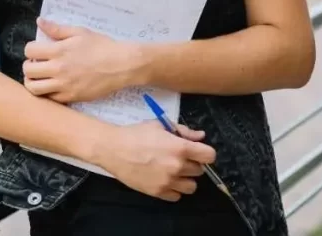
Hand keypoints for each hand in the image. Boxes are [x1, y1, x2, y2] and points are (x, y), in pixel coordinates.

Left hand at [23, 19, 142, 102]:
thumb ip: (57, 29)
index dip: (31, 49)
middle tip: (37, 64)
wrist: (122, 65)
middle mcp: (58, 69)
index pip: (29, 50)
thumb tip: (39, 21)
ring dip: (33, 82)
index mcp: (59, 51)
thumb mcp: (79, 32)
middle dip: (29, 65)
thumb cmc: (101, 46)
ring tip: (40, 77)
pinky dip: (47, 93)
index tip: (38, 50)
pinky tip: (53, 86)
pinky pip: (49, 99)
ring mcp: (64, 85)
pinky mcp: (71, 97)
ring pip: (34, 88)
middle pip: (27, 71)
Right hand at [96, 121, 214, 201]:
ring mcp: (168, 181)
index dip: (204, 152)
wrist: (112, 149)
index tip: (197, 151)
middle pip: (200, 171)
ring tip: (173, 172)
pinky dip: (173, 189)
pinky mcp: (158, 192)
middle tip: (178, 158)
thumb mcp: (158, 125)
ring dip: (185, 179)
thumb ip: (182, 131)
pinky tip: (164, 179)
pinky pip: (176, 196)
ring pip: (192, 186)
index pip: (209, 156)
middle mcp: (178, 166)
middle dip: (192, 164)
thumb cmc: (135, 134)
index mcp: (180, 148)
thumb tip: (200, 136)